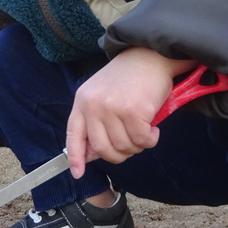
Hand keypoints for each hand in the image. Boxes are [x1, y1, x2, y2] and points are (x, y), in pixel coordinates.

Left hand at [65, 48, 195, 177]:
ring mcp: (113, 108)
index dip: (75, 157)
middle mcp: (94, 105)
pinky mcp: (133, 111)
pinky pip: (142, 141)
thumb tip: (92, 153)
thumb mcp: (103, 93)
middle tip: (133, 145)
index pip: (74, 135)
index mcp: (83, 100)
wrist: (151, 55)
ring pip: (124, 147)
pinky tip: (154, 129)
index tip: (77, 173)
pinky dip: (150, 139)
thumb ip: (95, 120)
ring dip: (138, 146)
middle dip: (120, 154)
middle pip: (103, 149)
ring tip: (144, 131)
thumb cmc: (129, 76)